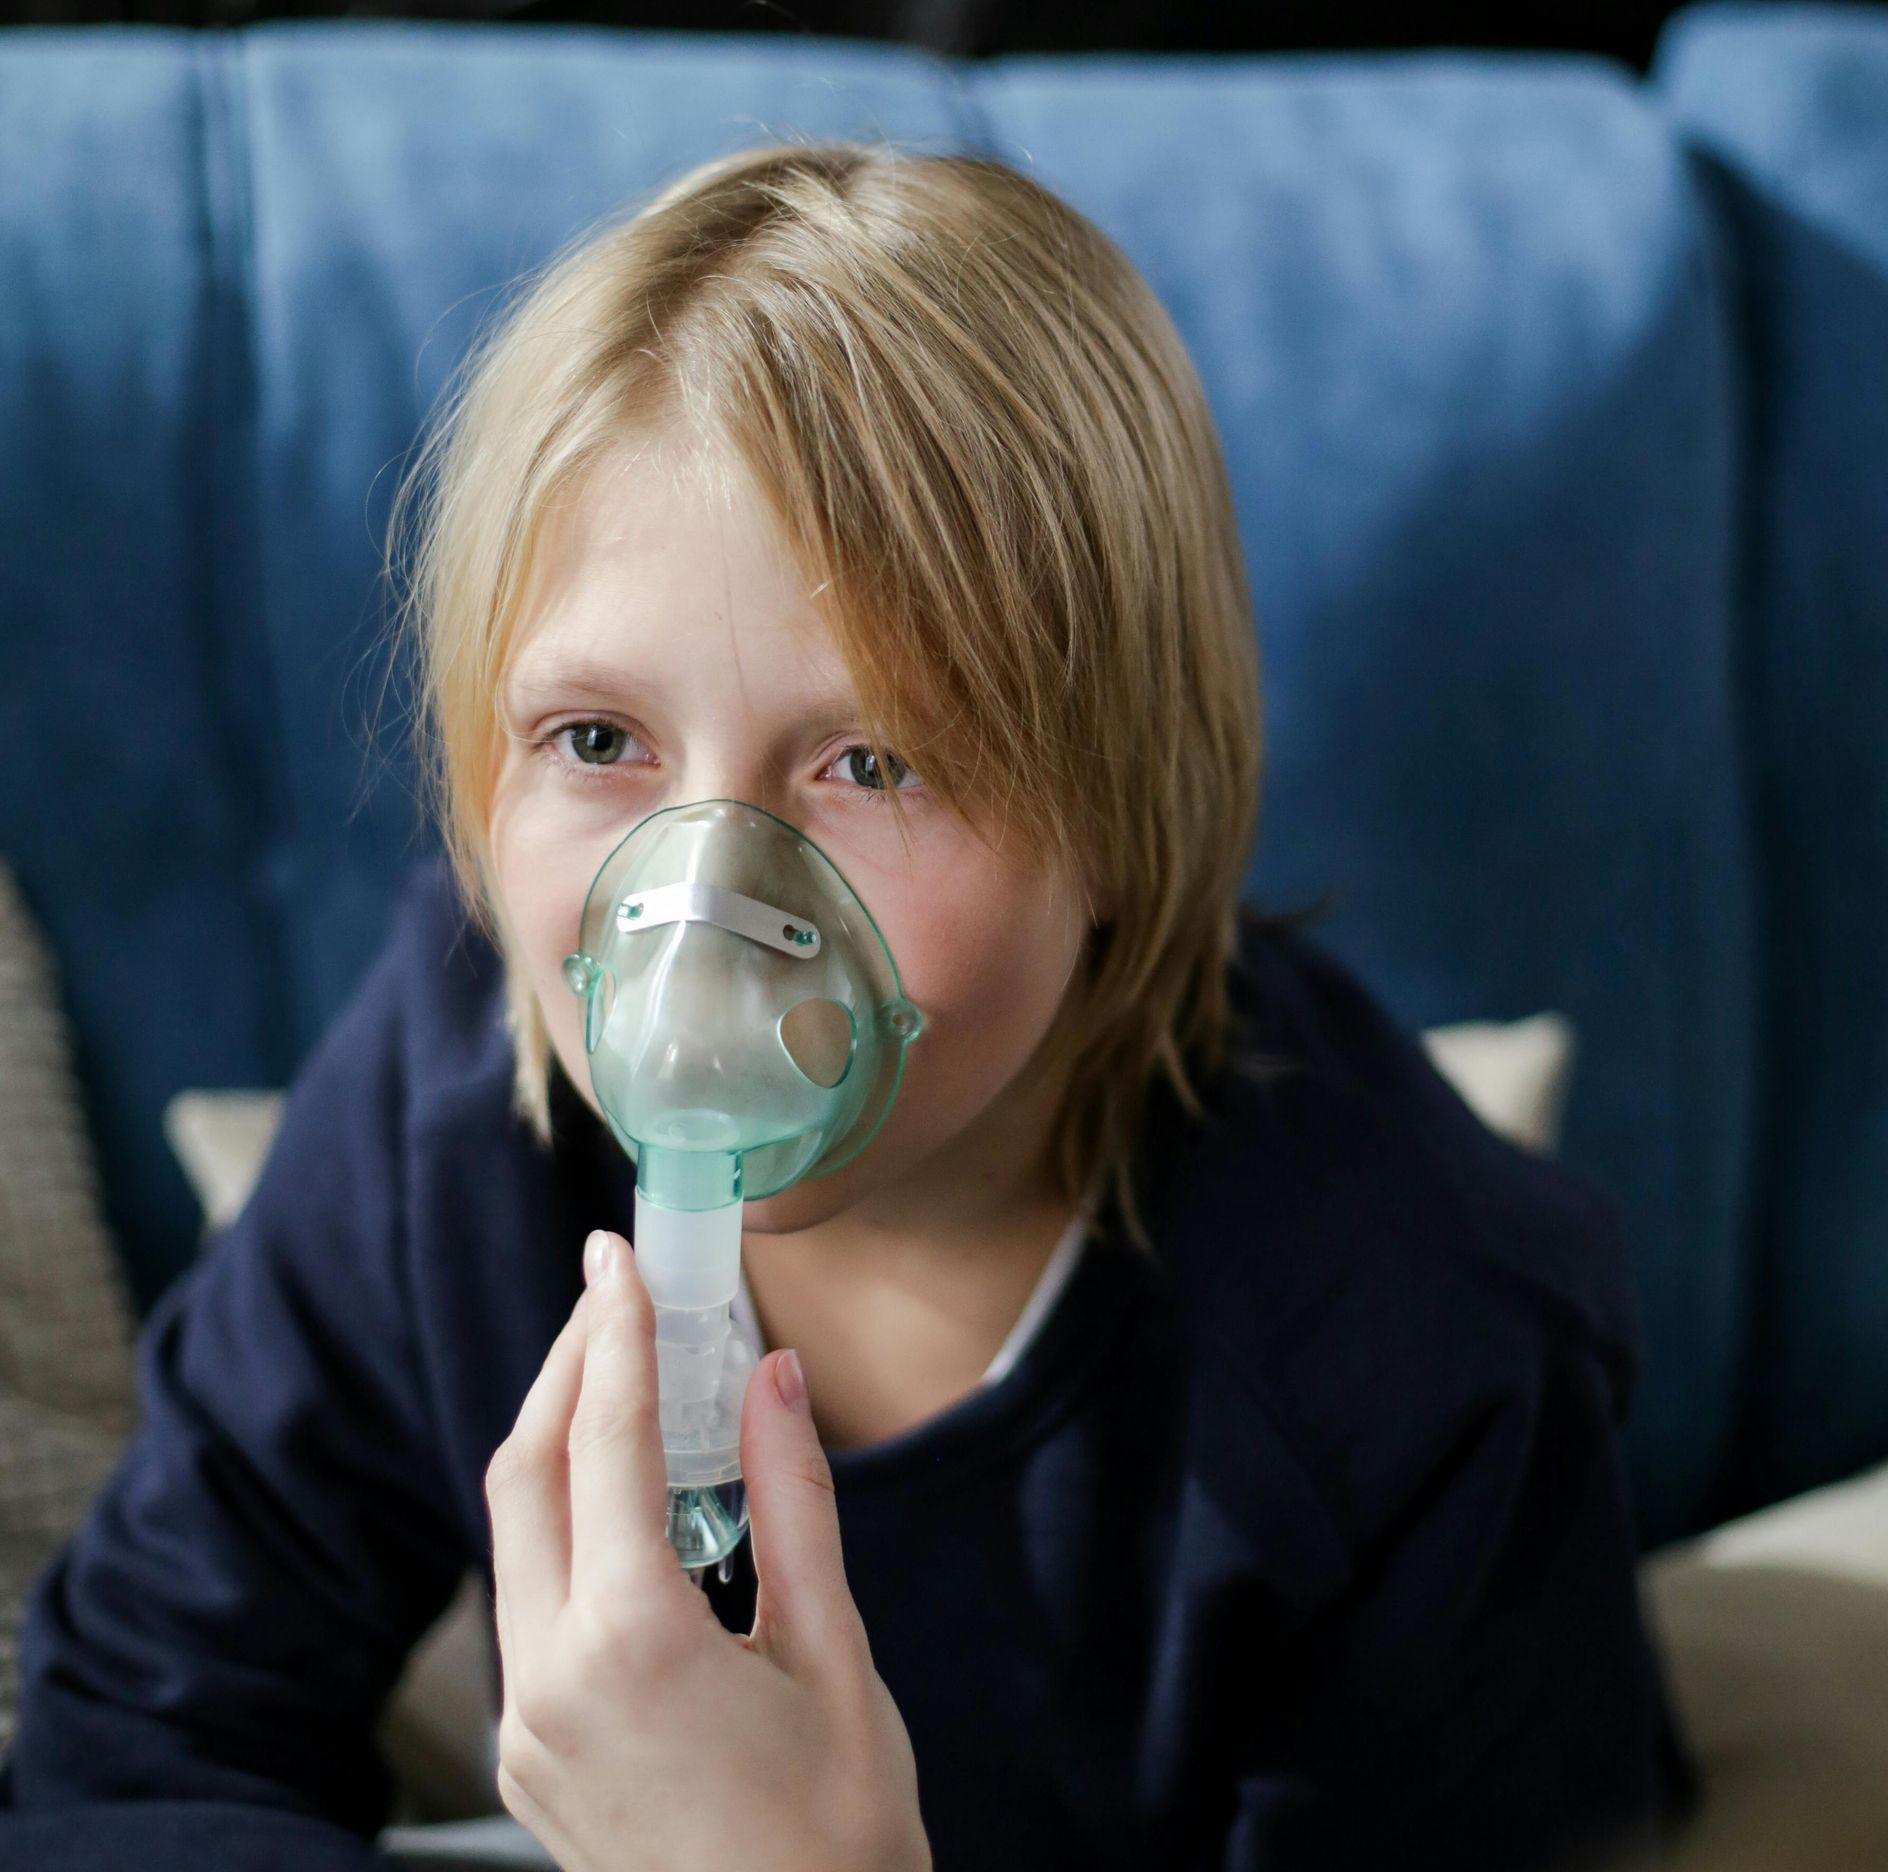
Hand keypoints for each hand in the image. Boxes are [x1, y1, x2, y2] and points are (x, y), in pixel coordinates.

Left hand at [484, 1229, 931, 1871]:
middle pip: (527, 1474)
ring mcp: (528, 1724)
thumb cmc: (836, 1838)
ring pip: (516, 1536)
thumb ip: (792, 1503)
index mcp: (633, 1644)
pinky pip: (531, 1600)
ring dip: (560, 1442)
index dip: (614, 1334)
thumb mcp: (832, 1654)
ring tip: (625, 1375)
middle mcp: (551, 1680)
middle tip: (614, 1294)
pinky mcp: (530, 1752)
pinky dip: (565, 1522)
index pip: (606, 1444)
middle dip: (568, 1368)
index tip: (617, 1256)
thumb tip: (776, 1379)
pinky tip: (624, 1496)